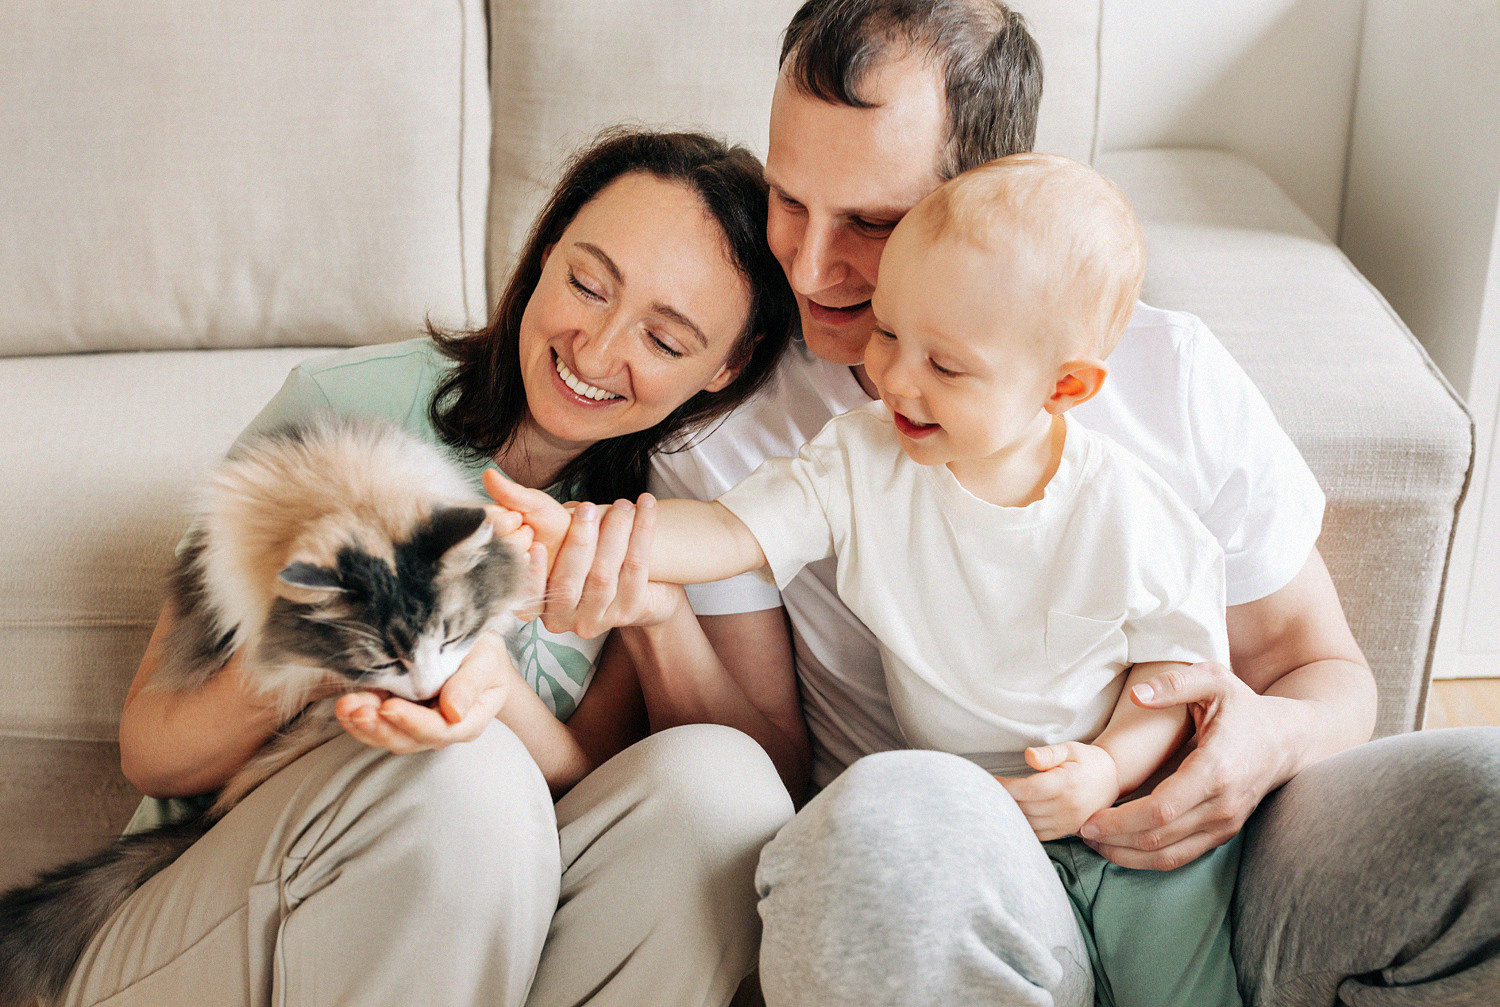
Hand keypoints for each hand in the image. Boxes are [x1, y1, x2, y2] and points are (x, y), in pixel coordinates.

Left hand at [335, 630, 518, 753]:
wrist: (475, 647)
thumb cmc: (484, 651)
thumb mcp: (487, 657)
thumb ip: (472, 682)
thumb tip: (454, 712)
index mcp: (470, 719)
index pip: (442, 729)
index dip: (414, 722)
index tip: (389, 706)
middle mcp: (443, 729)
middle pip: (411, 739)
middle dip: (382, 727)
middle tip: (359, 711)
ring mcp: (418, 725)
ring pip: (389, 736)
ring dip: (364, 726)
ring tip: (346, 708)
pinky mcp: (397, 716)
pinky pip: (376, 726)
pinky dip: (357, 719)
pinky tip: (344, 708)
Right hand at [483, 469, 682, 636]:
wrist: (635, 578)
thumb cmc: (581, 549)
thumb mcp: (551, 530)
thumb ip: (522, 507)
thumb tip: (491, 477)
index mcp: (536, 604)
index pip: (527, 594)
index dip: (531, 573)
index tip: (535, 544)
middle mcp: (563, 619)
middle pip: (568, 584)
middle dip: (579, 542)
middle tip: (588, 507)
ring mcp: (597, 619)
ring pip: (603, 576)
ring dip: (615, 535)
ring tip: (624, 505)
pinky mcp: (629, 610)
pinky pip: (635, 569)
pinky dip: (641, 535)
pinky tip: (646, 509)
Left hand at [996, 741, 1121, 840]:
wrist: (1111, 779)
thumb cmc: (1086, 761)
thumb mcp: (1069, 749)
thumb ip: (1048, 753)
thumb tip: (1028, 755)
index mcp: (1067, 784)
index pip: (1028, 790)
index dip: (1006, 787)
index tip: (990, 780)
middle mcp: (1068, 807)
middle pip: (1026, 808)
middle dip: (1004, 800)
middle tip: (986, 792)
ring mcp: (1069, 822)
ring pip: (1030, 824)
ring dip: (1011, 815)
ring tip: (995, 804)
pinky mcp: (1068, 831)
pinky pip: (1039, 835)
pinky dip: (1023, 827)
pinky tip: (1012, 817)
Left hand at [1077, 661, 1284, 869]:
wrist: (1287, 740)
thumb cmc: (1245, 708)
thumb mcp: (1214, 680)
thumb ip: (1175, 683)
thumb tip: (1137, 695)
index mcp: (1215, 769)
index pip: (1161, 810)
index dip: (1121, 821)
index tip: (1089, 819)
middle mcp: (1222, 804)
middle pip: (1159, 837)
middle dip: (1115, 840)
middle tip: (1080, 831)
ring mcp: (1226, 824)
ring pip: (1169, 855)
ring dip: (1128, 856)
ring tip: (1095, 844)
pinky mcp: (1224, 833)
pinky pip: (1182, 856)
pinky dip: (1148, 859)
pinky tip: (1122, 848)